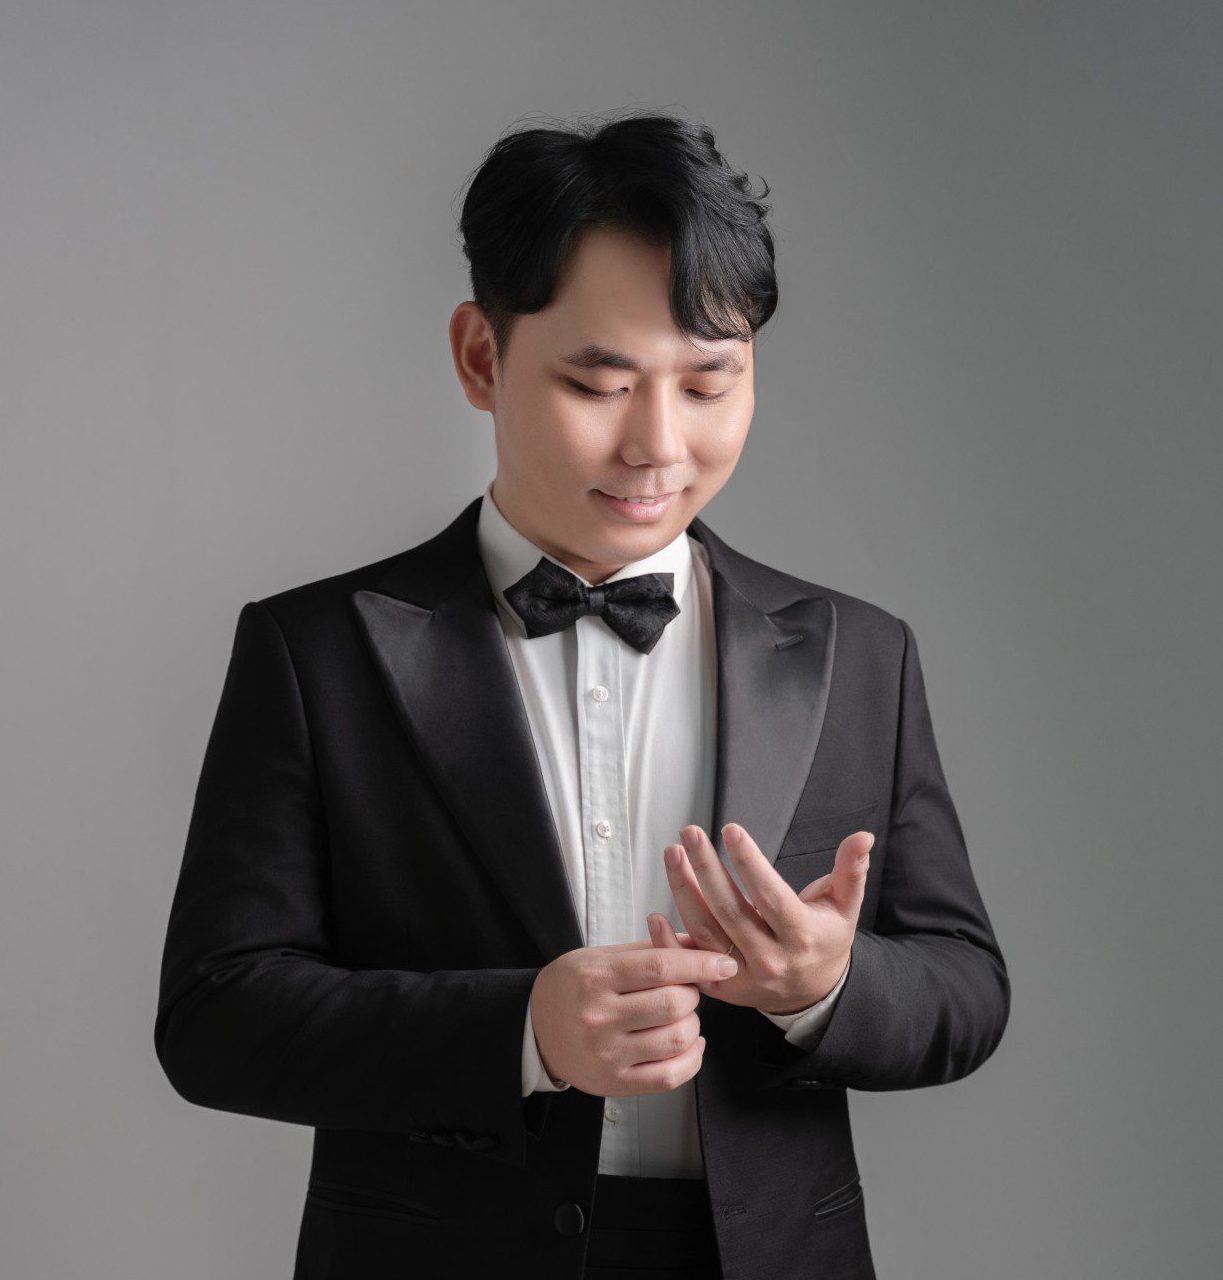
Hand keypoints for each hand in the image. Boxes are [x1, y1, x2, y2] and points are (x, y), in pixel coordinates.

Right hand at [529, 939, 738, 1095]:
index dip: (700, 964)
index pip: (660, 967)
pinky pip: (669, 1076)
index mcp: (595, 976)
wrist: (535, 1029)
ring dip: (693, 1024)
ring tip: (681, 1016)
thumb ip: (650, 950)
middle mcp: (598, 1016)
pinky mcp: (613, 1082)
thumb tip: (700, 944)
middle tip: (685, 990)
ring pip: (677, 1039)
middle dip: (693, 993)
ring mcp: (606, 1053)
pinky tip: (689, 1044)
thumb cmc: (573, 987)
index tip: (724, 963)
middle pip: (674, 1003)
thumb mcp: (601, 956)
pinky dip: (692, 1058)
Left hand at [647, 822, 873, 1013]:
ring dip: (683, 891)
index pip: (771, 896)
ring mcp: (744, 977)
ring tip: (672, 855)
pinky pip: (691, 965)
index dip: (749, 863)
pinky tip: (654, 913)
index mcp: (802, 935)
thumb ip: (851, 869)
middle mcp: (771, 959)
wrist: (813, 993)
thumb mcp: (844, 905)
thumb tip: (863, 836)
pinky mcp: (721, 990)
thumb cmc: (825, 939)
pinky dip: (668, 942)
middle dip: (706, 868)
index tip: (730, 831)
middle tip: (689, 834)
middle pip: (730, 910)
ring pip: (705, 932)